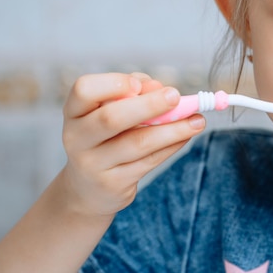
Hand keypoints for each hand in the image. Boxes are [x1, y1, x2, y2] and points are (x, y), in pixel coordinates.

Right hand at [59, 72, 204, 216]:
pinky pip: (149, 161)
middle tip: (176, 96)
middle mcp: (77, 138)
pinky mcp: (113, 184)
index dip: (113, 84)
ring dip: (173, 129)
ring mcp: (93, 164)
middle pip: (111, 118)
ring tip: (197, 120)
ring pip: (138, 143)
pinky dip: (172, 145)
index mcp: (74, 112)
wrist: (88, 189)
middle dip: (149, 105)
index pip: (84, 89)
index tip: (139, 84)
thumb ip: (134, 94)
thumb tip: (160, 88)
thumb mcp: (110, 112)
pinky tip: (187, 135)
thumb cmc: (105, 138)